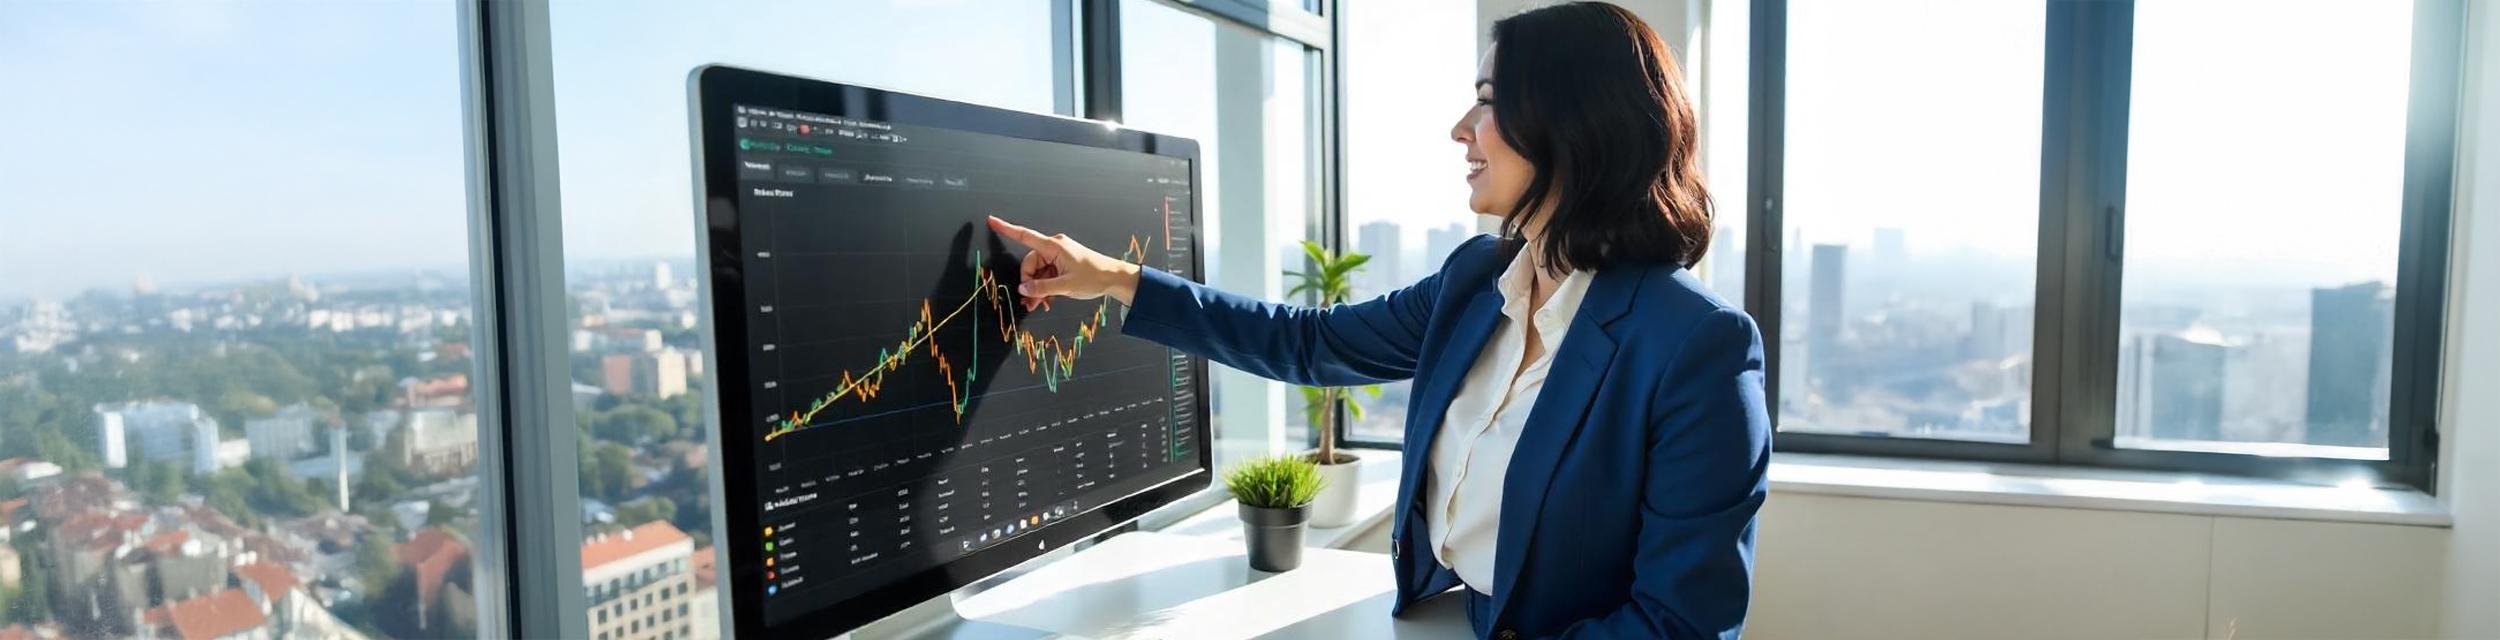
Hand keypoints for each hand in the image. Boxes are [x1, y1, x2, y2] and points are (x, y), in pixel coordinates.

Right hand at [986, 216, 1143, 308]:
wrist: (1113, 278)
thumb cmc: (1093, 277)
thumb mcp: (1065, 286)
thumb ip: (1042, 288)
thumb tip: (1023, 289)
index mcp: (1054, 246)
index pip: (1025, 236)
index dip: (1007, 228)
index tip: (992, 221)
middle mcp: (1054, 247)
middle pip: (1030, 264)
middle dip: (1029, 283)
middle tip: (1031, 303)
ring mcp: (1058, 255)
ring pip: (1038, 272)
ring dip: (1037, 288)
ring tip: (1040, 305)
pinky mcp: (1062, 263)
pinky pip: (1046, 274)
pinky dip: (1045, 286)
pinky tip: (1046, 300)